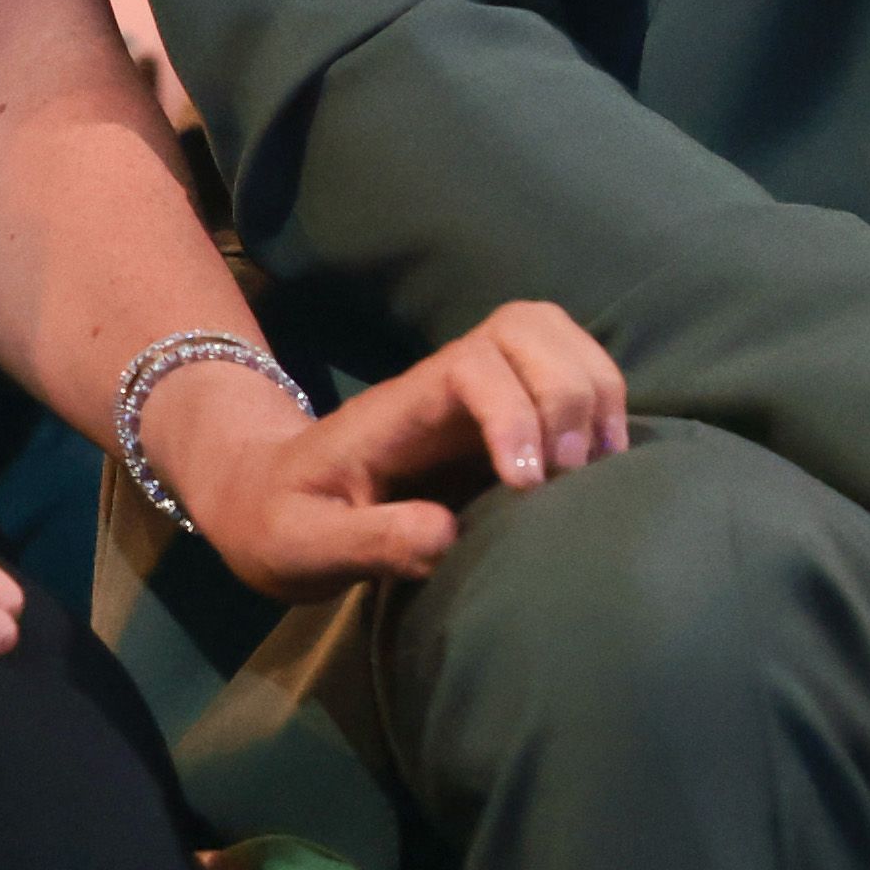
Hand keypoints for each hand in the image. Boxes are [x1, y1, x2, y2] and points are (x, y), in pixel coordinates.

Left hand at [145, 302, 627, 601]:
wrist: (267, 497)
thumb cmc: (282, 522)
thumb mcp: (304, 545)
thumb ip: (369, 541)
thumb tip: (447, 534)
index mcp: (398, 407)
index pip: (469, 365)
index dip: (513, 411)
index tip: (527, 484)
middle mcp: (444, 383)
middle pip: (524, 324)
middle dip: (567, 391)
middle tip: (572, 473)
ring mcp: (475, 393)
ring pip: (550, 333)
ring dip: (593, 387)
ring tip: (598, 466)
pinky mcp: (498, 414)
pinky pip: (562, 370)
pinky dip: (599, 401)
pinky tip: (601, 465)